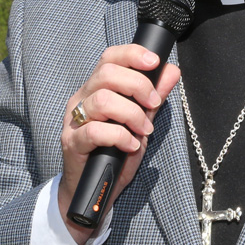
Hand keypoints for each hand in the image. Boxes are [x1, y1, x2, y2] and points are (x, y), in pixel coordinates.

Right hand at [58, 45, 180, 243]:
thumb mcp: (140, 122)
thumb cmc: (116, 153)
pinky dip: (120, 136)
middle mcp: (82, 99)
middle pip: (107, 73)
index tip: (155, 62)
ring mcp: (74, 121)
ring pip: (102, 100)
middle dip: (138, 85)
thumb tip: (172, 70)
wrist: (94, 189)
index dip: (132, 54)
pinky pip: (95, 130)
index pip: (109, 58)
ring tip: (143, 130)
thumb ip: (153, 97)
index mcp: (96, 88)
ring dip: (131, 114)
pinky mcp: (72, 142)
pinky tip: (130, 145)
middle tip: (153, 104)